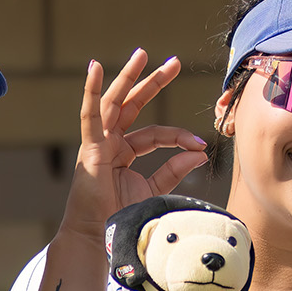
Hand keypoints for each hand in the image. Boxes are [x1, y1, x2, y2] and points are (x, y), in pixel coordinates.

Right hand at [61, 50, 209, 240]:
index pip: (156, 135)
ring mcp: (99, 142)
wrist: (99, 235)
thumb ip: (174, 171)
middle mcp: (111, 142)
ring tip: (143, 55)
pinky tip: (95, 68)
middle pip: (134, 105)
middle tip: (175, 63)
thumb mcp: (154, 190)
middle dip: (154, 82)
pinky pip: (90, 114)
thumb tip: (200, 154)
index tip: (202, 145)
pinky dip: (93, 90)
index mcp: (125, 151)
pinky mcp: (90, 147)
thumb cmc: (121, 216)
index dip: (180, 137)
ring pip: (115, 103)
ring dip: (129, 77)